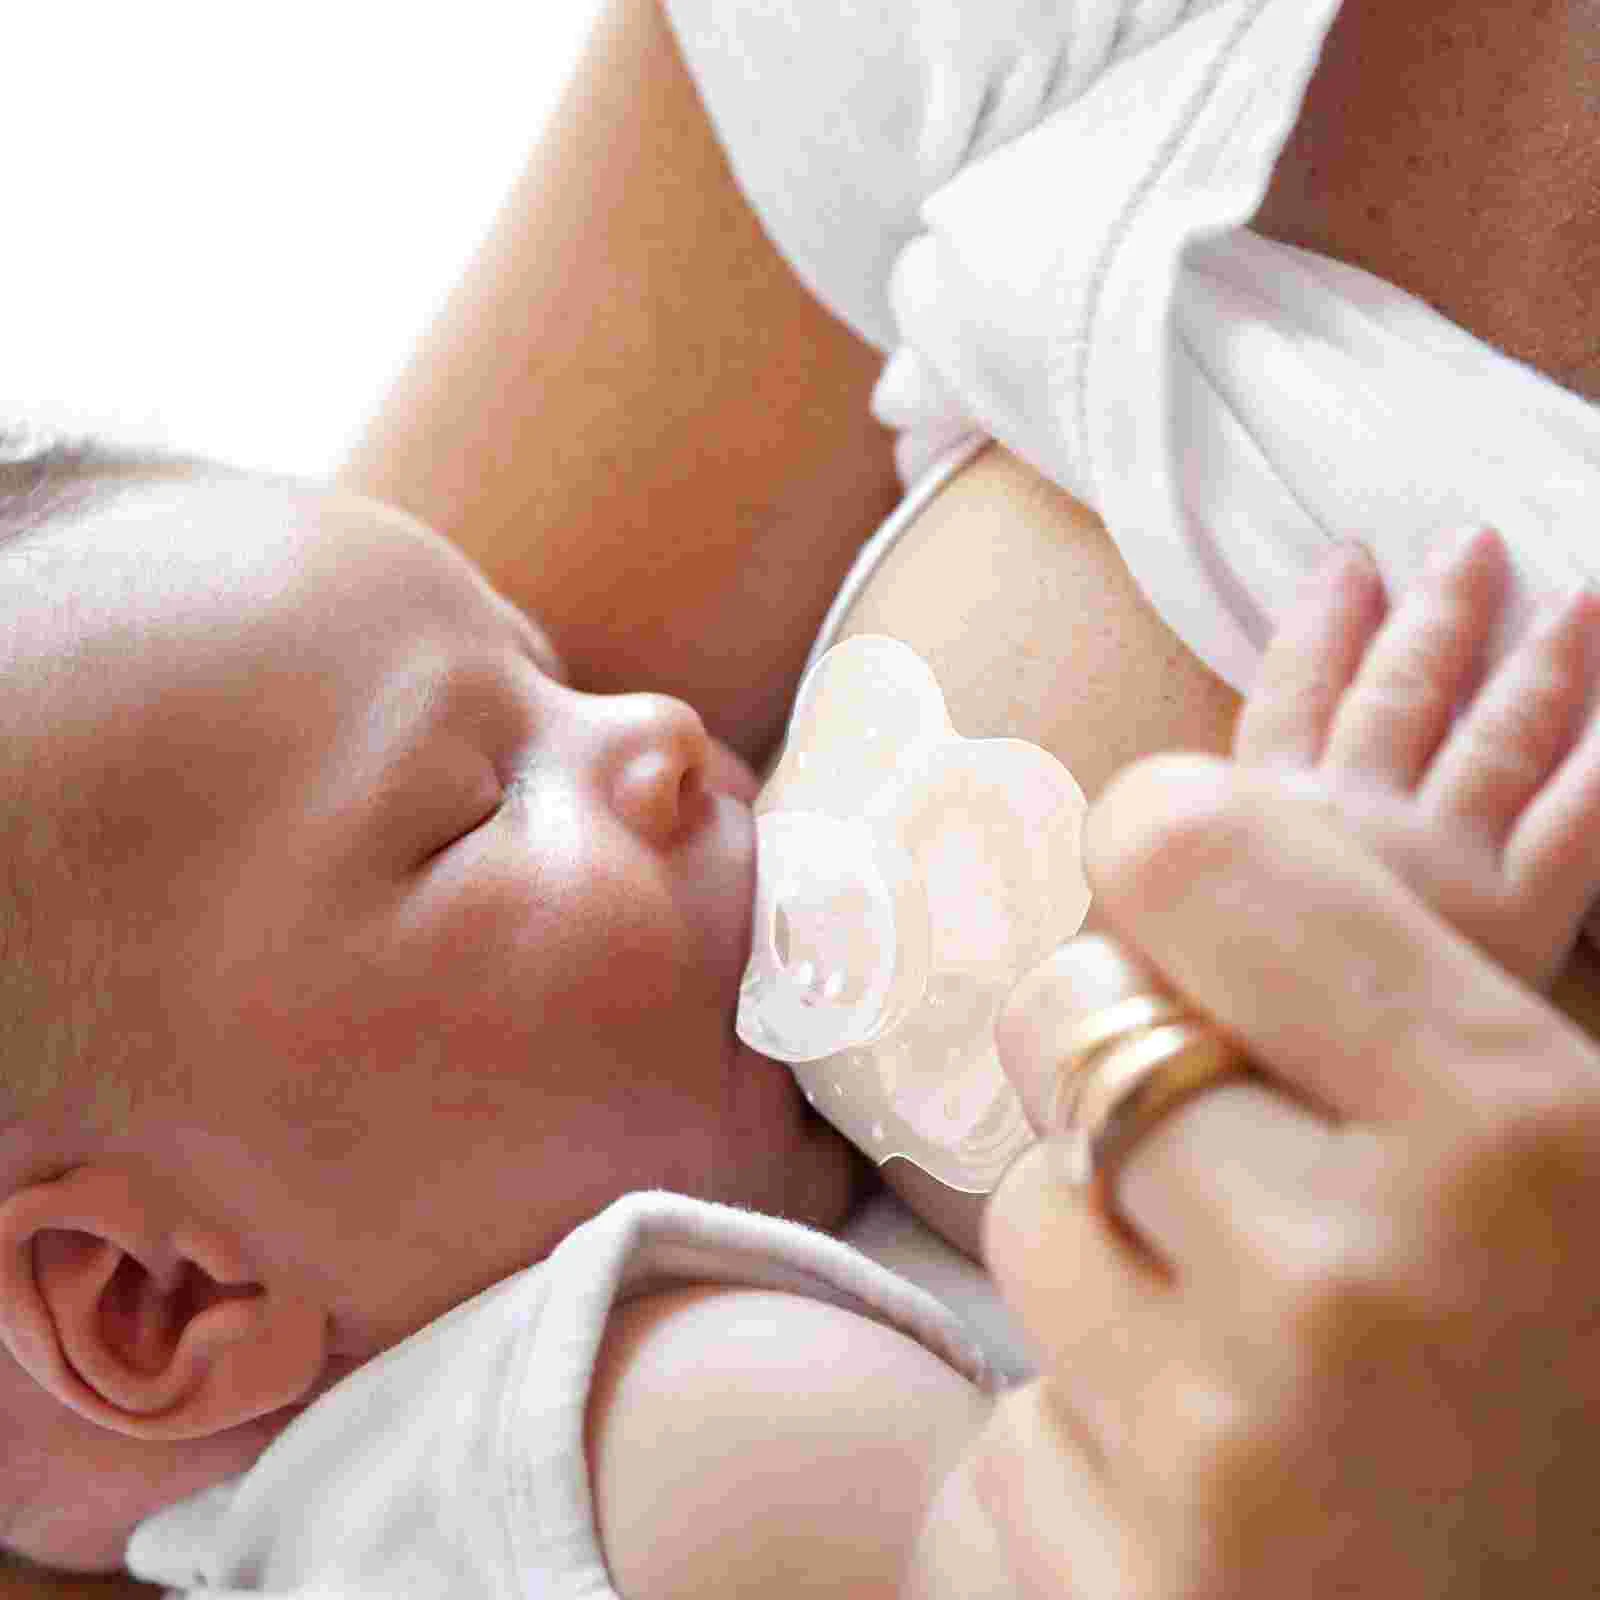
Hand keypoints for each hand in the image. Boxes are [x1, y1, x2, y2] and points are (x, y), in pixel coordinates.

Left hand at [921, 753, 1599, 1596]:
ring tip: (1254, 1369)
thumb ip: (1412, 999)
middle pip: (1062, 1023)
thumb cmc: (1582, 1408)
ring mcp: (1216, 1459)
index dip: (1175, 864)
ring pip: (1028, 1219)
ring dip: (1107, 1263)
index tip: (1193, 914)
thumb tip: (1178, 832)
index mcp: (1511, 1137)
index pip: (1183, 853)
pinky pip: (1010, 1418)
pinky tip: (1220, 1511)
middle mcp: (1351, 1285)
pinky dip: (1085, 1444)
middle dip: (1124, 1071)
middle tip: (1229, 1167)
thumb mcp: (1580, 1167)